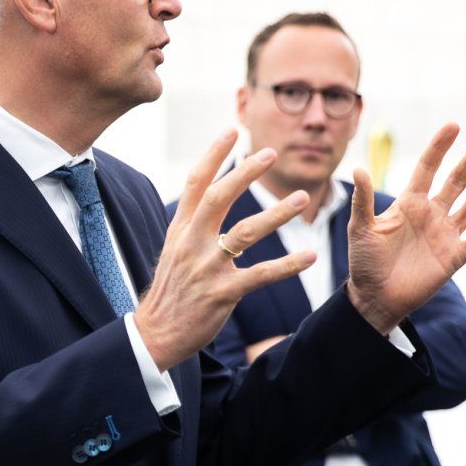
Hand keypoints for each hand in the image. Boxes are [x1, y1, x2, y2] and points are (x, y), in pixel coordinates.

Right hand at [134, 131, 317, 370]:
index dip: (213, 154)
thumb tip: (205, 197)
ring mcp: (207, 268)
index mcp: (180, 229)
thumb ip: (190, 224)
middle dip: (245, 172)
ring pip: (245, 232)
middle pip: (219, 198)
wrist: (155, 334)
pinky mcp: (223, 293)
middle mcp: (191, 243)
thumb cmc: (170, 292)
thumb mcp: (173, 251)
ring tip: (302, 198)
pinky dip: (288, 265)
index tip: (231, 130)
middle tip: (271, 153)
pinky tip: (310, 256)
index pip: (195, 183)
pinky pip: (261, 274)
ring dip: (276, 213)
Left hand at [346, 124, 465, 333]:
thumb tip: (358, 169)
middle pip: (455, 183)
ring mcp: (445, 235)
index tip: (453, 126)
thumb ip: (362, 200)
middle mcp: (431, 214)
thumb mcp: (360, 228)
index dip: (440, 147)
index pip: (428, 168)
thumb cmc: (364, 262)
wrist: (374, 298)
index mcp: (410, 203)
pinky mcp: (454, 258)